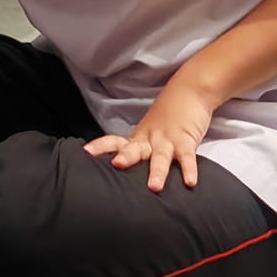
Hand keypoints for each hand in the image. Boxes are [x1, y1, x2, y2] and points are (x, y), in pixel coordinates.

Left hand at [83, 79, 215, 191]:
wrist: (190, 89)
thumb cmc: (170, 115)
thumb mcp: (151, 131)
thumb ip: (140, 150)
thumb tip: (122, 171)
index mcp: (139, 137)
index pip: (115, 141)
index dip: (101, 146)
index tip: (86, 152)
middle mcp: (150, 139)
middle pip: (135, 149)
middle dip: (127, 157)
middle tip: (117, 164)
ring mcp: (168, 139)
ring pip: (161, 156)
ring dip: (157, 171)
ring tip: (154, 187)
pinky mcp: (186, 139)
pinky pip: (187, 157)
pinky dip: (189, 169)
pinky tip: (190, 182)